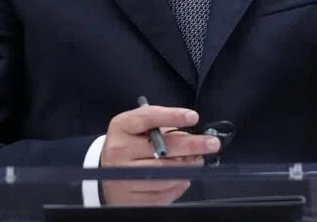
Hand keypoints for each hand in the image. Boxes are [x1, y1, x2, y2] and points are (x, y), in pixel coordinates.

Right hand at [99, 104, 220, 206]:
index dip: (173, 116)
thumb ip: (163, 127)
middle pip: (162, 149)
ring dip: (187, 168)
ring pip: (165, 175)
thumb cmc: (129, 144)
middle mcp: (119, 151)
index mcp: (122, 127)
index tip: (193, 117)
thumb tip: (194, 135)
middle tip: (211, 143)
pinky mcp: (129, 198)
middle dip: (192, 146)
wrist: (105, 171)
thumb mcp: (138, 127)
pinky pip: (162, 194)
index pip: (149, 118)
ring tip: (197, 162)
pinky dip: (178, 186)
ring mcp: (122, 177)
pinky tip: (182, 178)